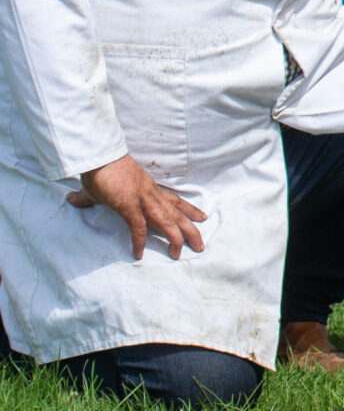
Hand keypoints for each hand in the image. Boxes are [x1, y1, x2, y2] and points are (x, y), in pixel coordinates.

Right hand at [68, 155, 205, 260]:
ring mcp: (142, 199)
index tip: (202, 217)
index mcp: (150, 188)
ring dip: (175, 239)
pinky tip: (139, 254)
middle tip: (200, 245)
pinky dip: (140, 241)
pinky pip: (138, 227)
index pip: (175, 200)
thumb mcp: (101, 186)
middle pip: (177, 214)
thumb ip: (89, 196)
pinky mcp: (128, 205)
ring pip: (167, 222)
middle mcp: (151, 194)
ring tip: (179, 255)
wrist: (98, 155)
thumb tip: (72, 199)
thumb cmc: (101, 168)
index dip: (189, 210)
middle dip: (190, 230)